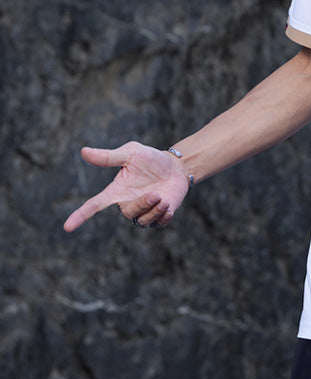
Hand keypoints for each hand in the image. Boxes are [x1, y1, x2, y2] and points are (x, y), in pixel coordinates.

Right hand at [63, 142, 190, 230]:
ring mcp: (142, 212)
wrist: (176, 167)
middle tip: (155, 194)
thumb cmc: (151, 159)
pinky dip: (164, 217)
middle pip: (127, 213)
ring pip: (142, 221)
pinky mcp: (158, 217)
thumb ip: (109, 157)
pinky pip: (157, 224)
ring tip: (164, 198)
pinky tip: (169, 207)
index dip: (80, 215)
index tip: (67, 227)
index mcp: (117, 191)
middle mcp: (127, 203)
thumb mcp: (131, 153)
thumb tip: (83, 151)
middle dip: (142, 204)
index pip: (94, 205)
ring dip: (155, 210)